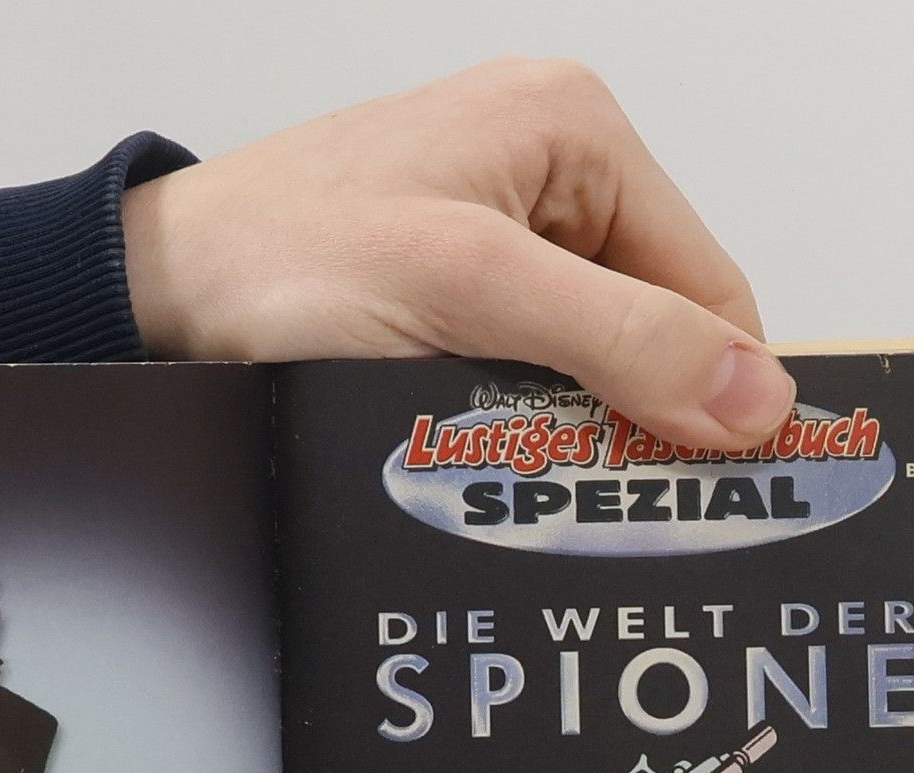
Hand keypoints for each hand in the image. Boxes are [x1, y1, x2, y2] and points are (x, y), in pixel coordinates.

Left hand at [123, 60, 792, 449]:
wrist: (157, 293)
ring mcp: (499, 224)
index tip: (717, 490)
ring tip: (535, 481)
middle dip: (637, 410)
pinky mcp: (457, 280)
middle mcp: (549, 166)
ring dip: (574, 423)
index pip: (707, 281)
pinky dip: (524, 418)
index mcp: (575, 129)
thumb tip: (756, 397)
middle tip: (610, 502)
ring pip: (593, 352)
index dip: (715, 391)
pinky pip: (532, 360)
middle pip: (654, 320)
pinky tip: (495, 458)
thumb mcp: (471, 293)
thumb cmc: (282, 261)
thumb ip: (620, 339)